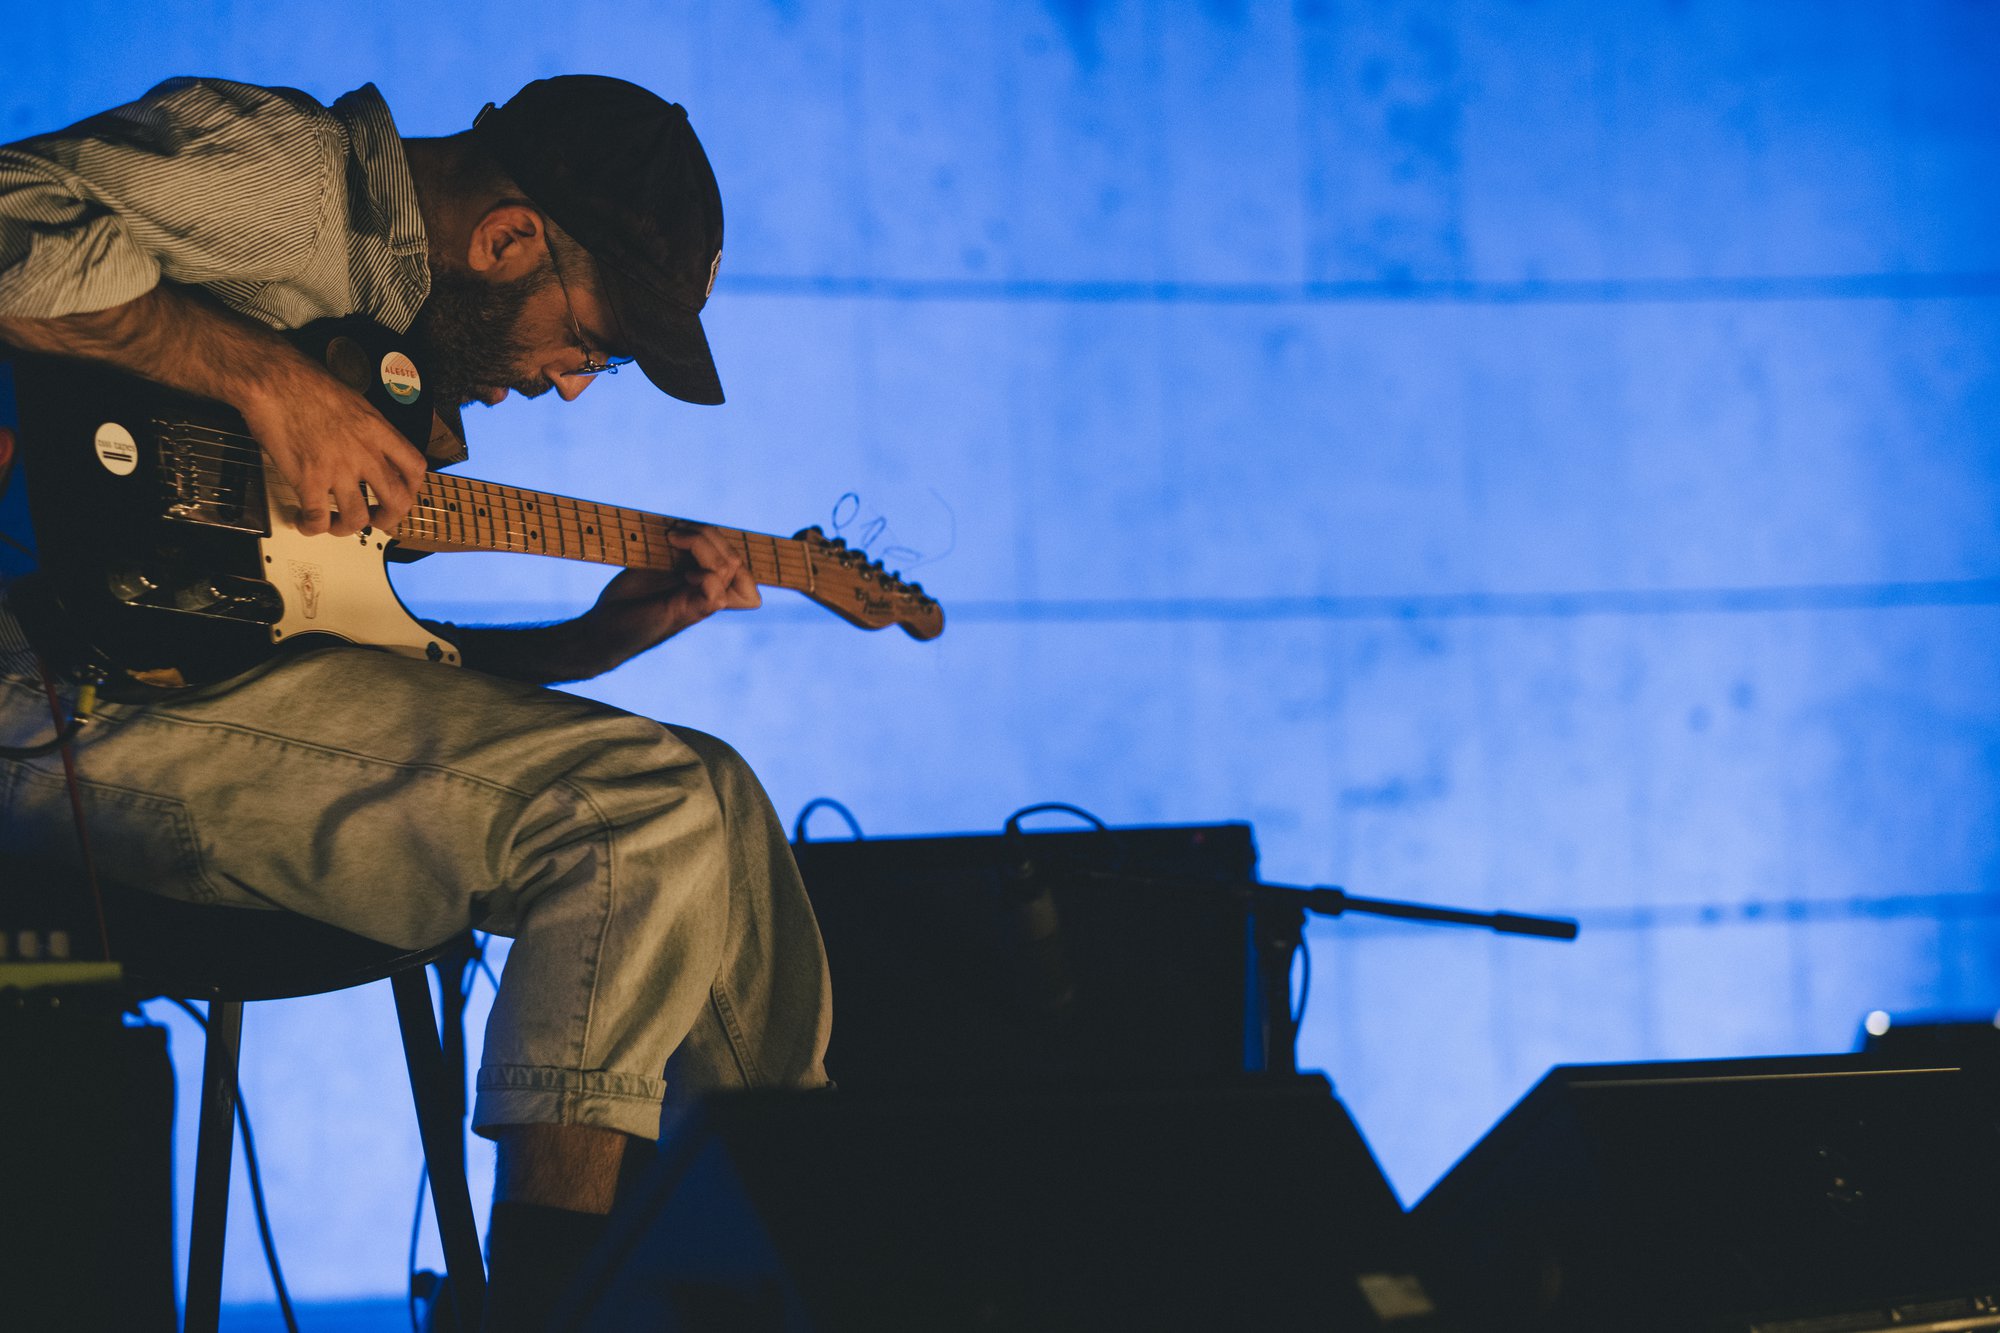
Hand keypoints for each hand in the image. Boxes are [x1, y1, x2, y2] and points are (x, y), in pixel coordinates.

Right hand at [237, 361, 428, 537]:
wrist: (273, 379)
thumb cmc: (305, 383)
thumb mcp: (353, 400)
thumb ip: (366, 428)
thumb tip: (368, 444)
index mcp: (377, 431)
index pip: (415, 467)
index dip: (412, 487)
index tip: (401, 493)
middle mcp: (363, 452)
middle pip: (397, 501)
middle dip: (389, 518)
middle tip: (376, 520)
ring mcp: (337, 468)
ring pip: (357, 519)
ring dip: (346, 528)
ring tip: (333, 523)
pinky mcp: (308, 479)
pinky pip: (316, 519)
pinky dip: (310, 527)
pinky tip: (303, 520)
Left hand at [587, 525, 761, 656]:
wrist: (603, 628)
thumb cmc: (625, 598)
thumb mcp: (654, 565)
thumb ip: (677, 551)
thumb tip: (686, 526)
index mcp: (704, 584)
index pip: (742, 570)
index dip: (728, 545)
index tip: (690, 532)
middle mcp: (707, 594)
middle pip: (736, 560)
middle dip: (709, 534)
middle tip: (675, 531)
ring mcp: (699, 605)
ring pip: (728, 569)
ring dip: (701, 544)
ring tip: (672, 539)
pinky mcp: (684, 614)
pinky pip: (715, 596)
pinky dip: (704, 578)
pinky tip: (684, 574)